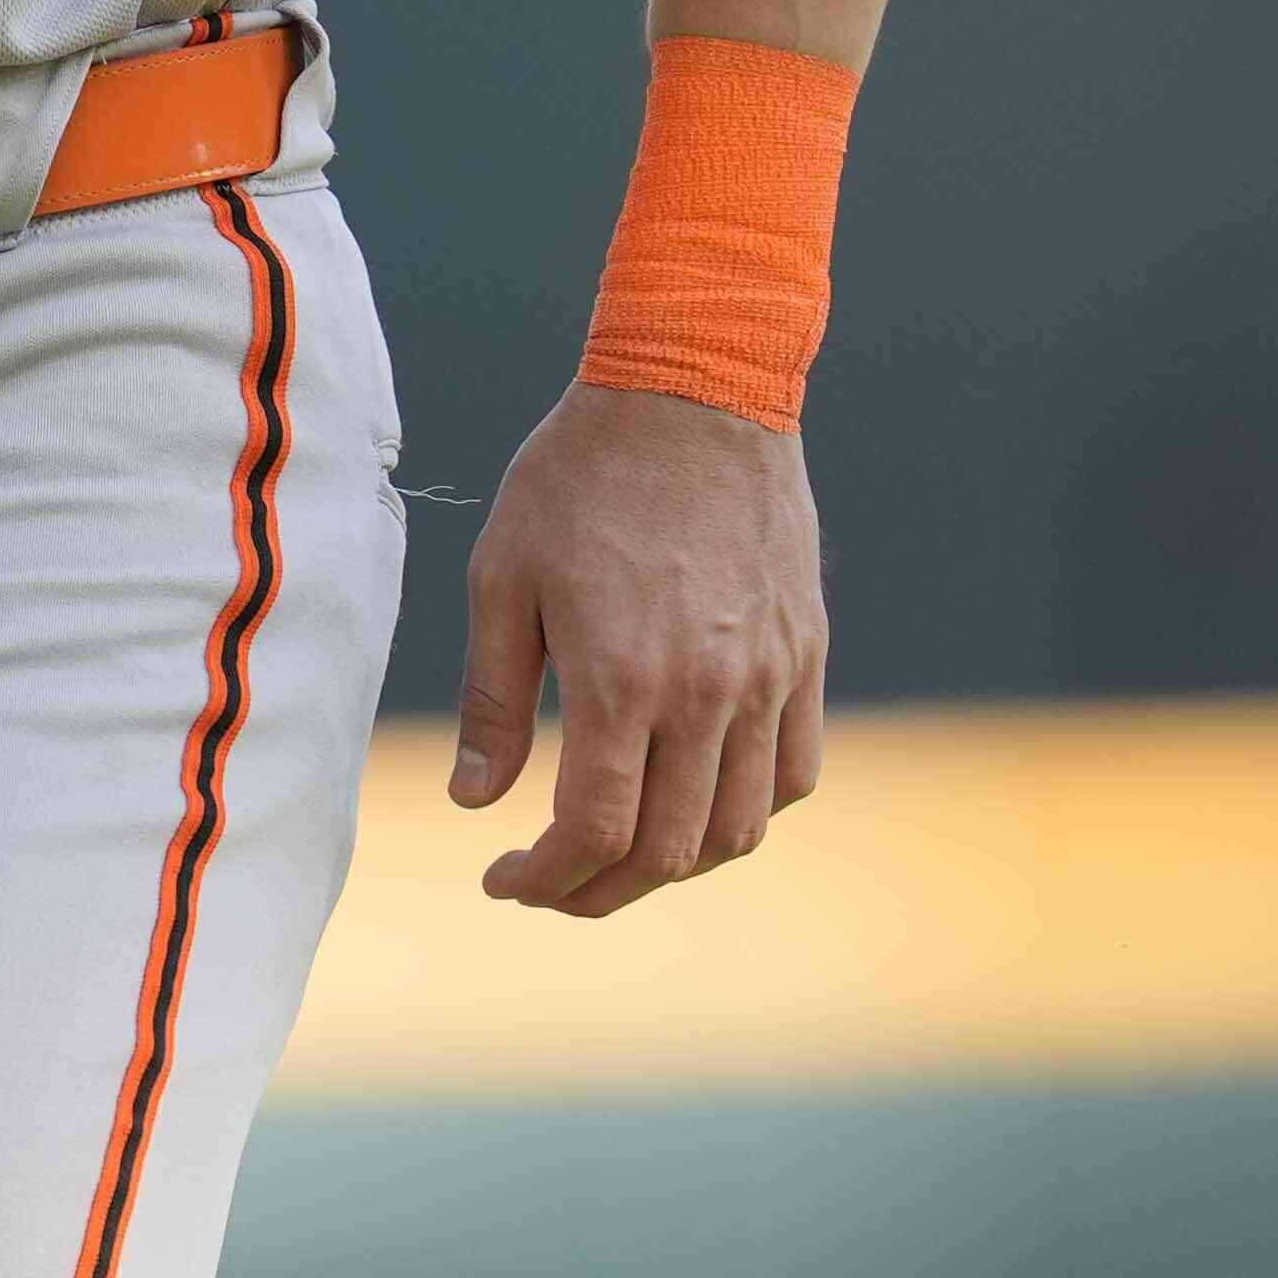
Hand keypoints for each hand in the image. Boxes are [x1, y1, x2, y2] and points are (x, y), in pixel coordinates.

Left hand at [444, 378, 826, 916]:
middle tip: (550, 884)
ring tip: (618, 852)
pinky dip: (748, 812)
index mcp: (623, 679)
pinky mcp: (803, 653)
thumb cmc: (581, 473)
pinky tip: (697, 800)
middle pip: (668, 852)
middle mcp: (707, 693)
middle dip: (599, 891)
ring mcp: (768, 677)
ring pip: (738, 828)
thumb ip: (494, 699)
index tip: (503, 880)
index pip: (595, 832)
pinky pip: (794, 772)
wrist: (694, 387)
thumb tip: (474, 800)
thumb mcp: (504, 574)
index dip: (546, 879)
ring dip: (674, 865)